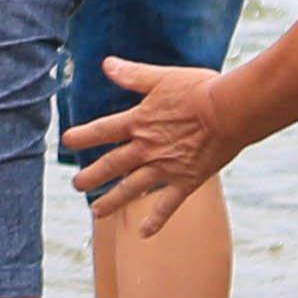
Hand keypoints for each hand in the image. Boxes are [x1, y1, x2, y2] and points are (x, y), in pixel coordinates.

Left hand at [64, 63, 227, 234]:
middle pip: (112, 164)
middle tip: (76, 186)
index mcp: (138, 121)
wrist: (229, 111)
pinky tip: (143, 234)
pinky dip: (155, 220)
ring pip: (132, 188)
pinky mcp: (186, 182)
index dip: (83, 135)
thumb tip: (106, 64)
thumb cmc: (199, 89)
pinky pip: (167, 205)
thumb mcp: (161, 77)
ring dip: (112, 200)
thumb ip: (132, 75)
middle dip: (92, 176)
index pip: (103, 130)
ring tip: (96, 212)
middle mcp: (146, 148)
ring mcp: (165, 167)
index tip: (67, 141)